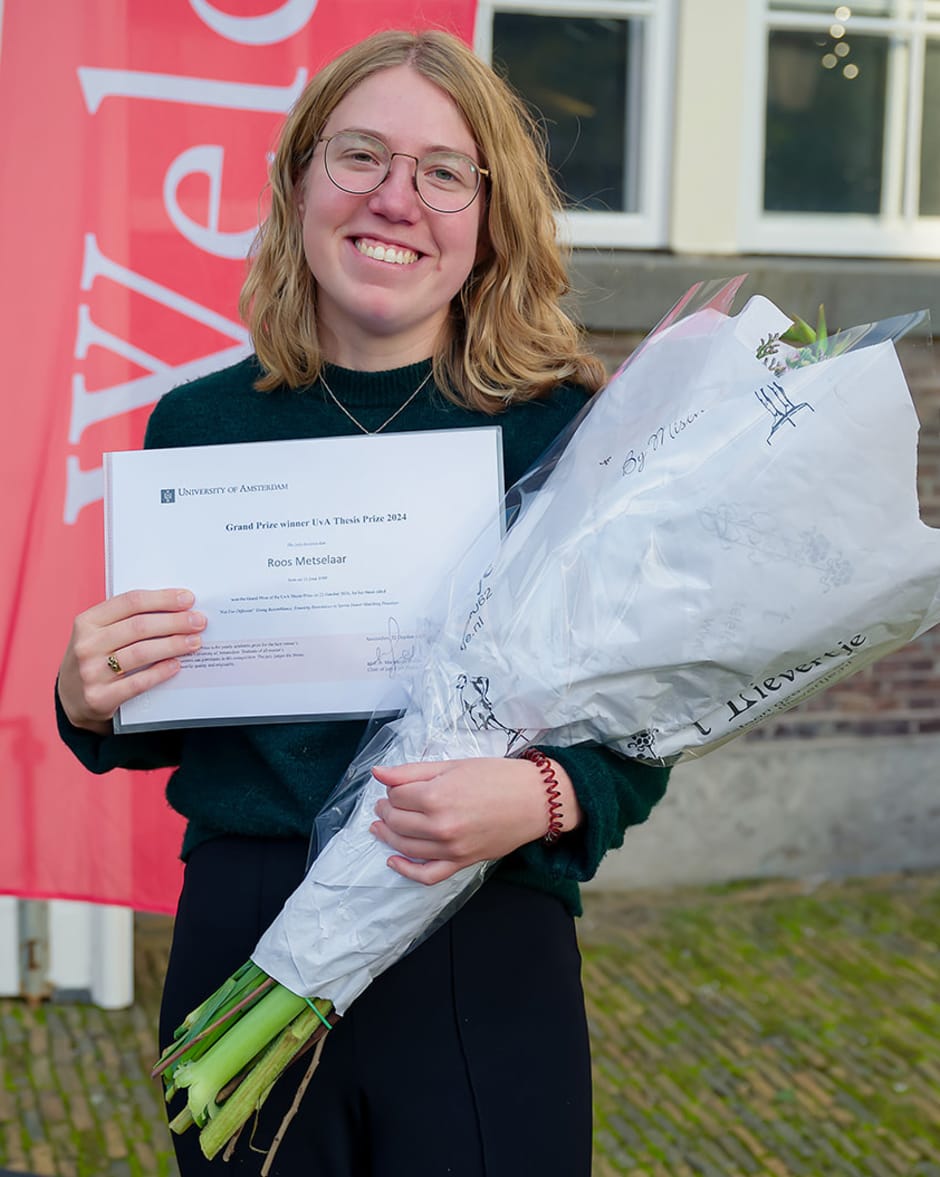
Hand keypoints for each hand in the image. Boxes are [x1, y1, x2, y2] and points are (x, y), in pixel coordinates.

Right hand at [57, 589, 206, 733]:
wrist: (72, 700)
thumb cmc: (96, 659)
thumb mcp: (100, 634)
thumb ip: (128, 621)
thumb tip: (176, 609)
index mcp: (87, 622)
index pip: (130, 602)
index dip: (162, 599)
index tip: (188, 599)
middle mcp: (86, 645)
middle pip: (140, 626)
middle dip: (175, 622)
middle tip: (198, 621)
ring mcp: (90, 672)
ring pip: (141, 653)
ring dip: (173, 645)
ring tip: (194, 642)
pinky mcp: (99, 697)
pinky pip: (137, 682)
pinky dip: (160, 672)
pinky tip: (177, 665)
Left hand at [370, 755, 581, 884]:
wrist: (536, 799)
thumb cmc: (498, 777)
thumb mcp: (453, 765)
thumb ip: (411, 771)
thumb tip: (378, 773)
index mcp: (436, 796)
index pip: (396, 796)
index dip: (393, 789)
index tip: (397, 786)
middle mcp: (440, 825)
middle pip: (396, 821)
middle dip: (386, 810)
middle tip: (385, 803)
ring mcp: (450, 848)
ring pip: (405, 847)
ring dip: (388, 836)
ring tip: (382, 825)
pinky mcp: (461, 862)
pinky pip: (427, 875)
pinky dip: (406, 871)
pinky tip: (393, 860)